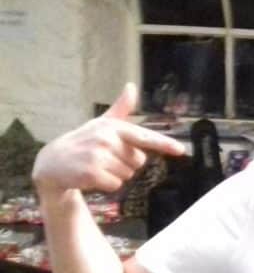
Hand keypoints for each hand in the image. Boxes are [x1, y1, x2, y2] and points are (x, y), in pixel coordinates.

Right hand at [32, 83, 185, 194]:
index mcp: (114, 127)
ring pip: (128, 175)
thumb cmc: (84, 141)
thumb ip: (121, 108)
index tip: (181, 150)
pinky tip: (92, 176)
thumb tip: (131, 86)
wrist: (53, 162)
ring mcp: (98, 155)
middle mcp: (107, 139)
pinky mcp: (92, 172)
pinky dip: (107, 185)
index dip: (164, 144)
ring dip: (115, 175)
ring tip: (98, 165)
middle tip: (105, 158)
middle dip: (126, 163)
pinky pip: (116, 185)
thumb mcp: (102, 123)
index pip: (145, 137)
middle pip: (139, 161)